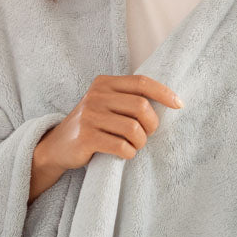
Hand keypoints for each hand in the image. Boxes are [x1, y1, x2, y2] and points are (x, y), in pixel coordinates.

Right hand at [37, 73, 182, 172]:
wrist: (57, 147)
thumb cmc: (92, 125)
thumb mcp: (106, 104)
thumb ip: (128, 99)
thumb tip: (170, 101)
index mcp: (104, 84)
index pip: (141, 82)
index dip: (164, 93)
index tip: (179, 105)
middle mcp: (95, 96)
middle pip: (141, 106)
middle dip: (151, 125)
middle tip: (146, 135)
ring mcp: (89, 116)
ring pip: (133, 129)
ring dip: (140, 143)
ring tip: (134, 146)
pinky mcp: (86, 137)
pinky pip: (121, 146)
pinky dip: (129, 153)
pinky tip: (124, 154)